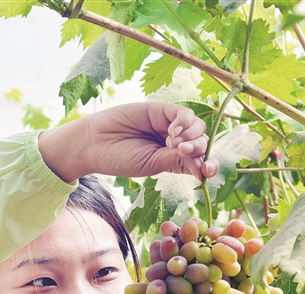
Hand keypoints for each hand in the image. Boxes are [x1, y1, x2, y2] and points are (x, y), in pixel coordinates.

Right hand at [39, 103, 219, 182]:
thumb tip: (204, 167)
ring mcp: (169, 127)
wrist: (96, 142)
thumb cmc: (121, 159)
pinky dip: (184, 122)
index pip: (200, 162)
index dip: (208, 165)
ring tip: (173, 143)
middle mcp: (175, 144)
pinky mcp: (162, 111)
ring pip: (197, 127)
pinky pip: (184, 114)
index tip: (206, 170)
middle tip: (181, 151)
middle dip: (198, 148)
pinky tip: (171, 131)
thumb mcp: (153, 164)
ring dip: (192, 135)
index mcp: (174, 162)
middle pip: (202, 143)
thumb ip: (177, 161)